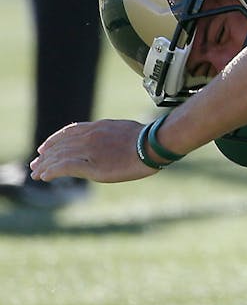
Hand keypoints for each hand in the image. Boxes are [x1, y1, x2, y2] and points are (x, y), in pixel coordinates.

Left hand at [30, 119, 157, 181]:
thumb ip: (111, 135)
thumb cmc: (148, 139)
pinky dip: (51, 172)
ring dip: (45, 166)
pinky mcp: (91, 166)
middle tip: (35, 164)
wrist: (154, 145)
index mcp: (98, 127)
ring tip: (36, 173)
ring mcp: (89, 150)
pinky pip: (64, 168)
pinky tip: (44, 177)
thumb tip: (111, 141)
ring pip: (58, 157)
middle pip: (60, 145)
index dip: (54, 140)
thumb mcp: (125, 130)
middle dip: (45, 155)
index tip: (44, 148)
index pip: (69, 131)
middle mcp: (89, 137)